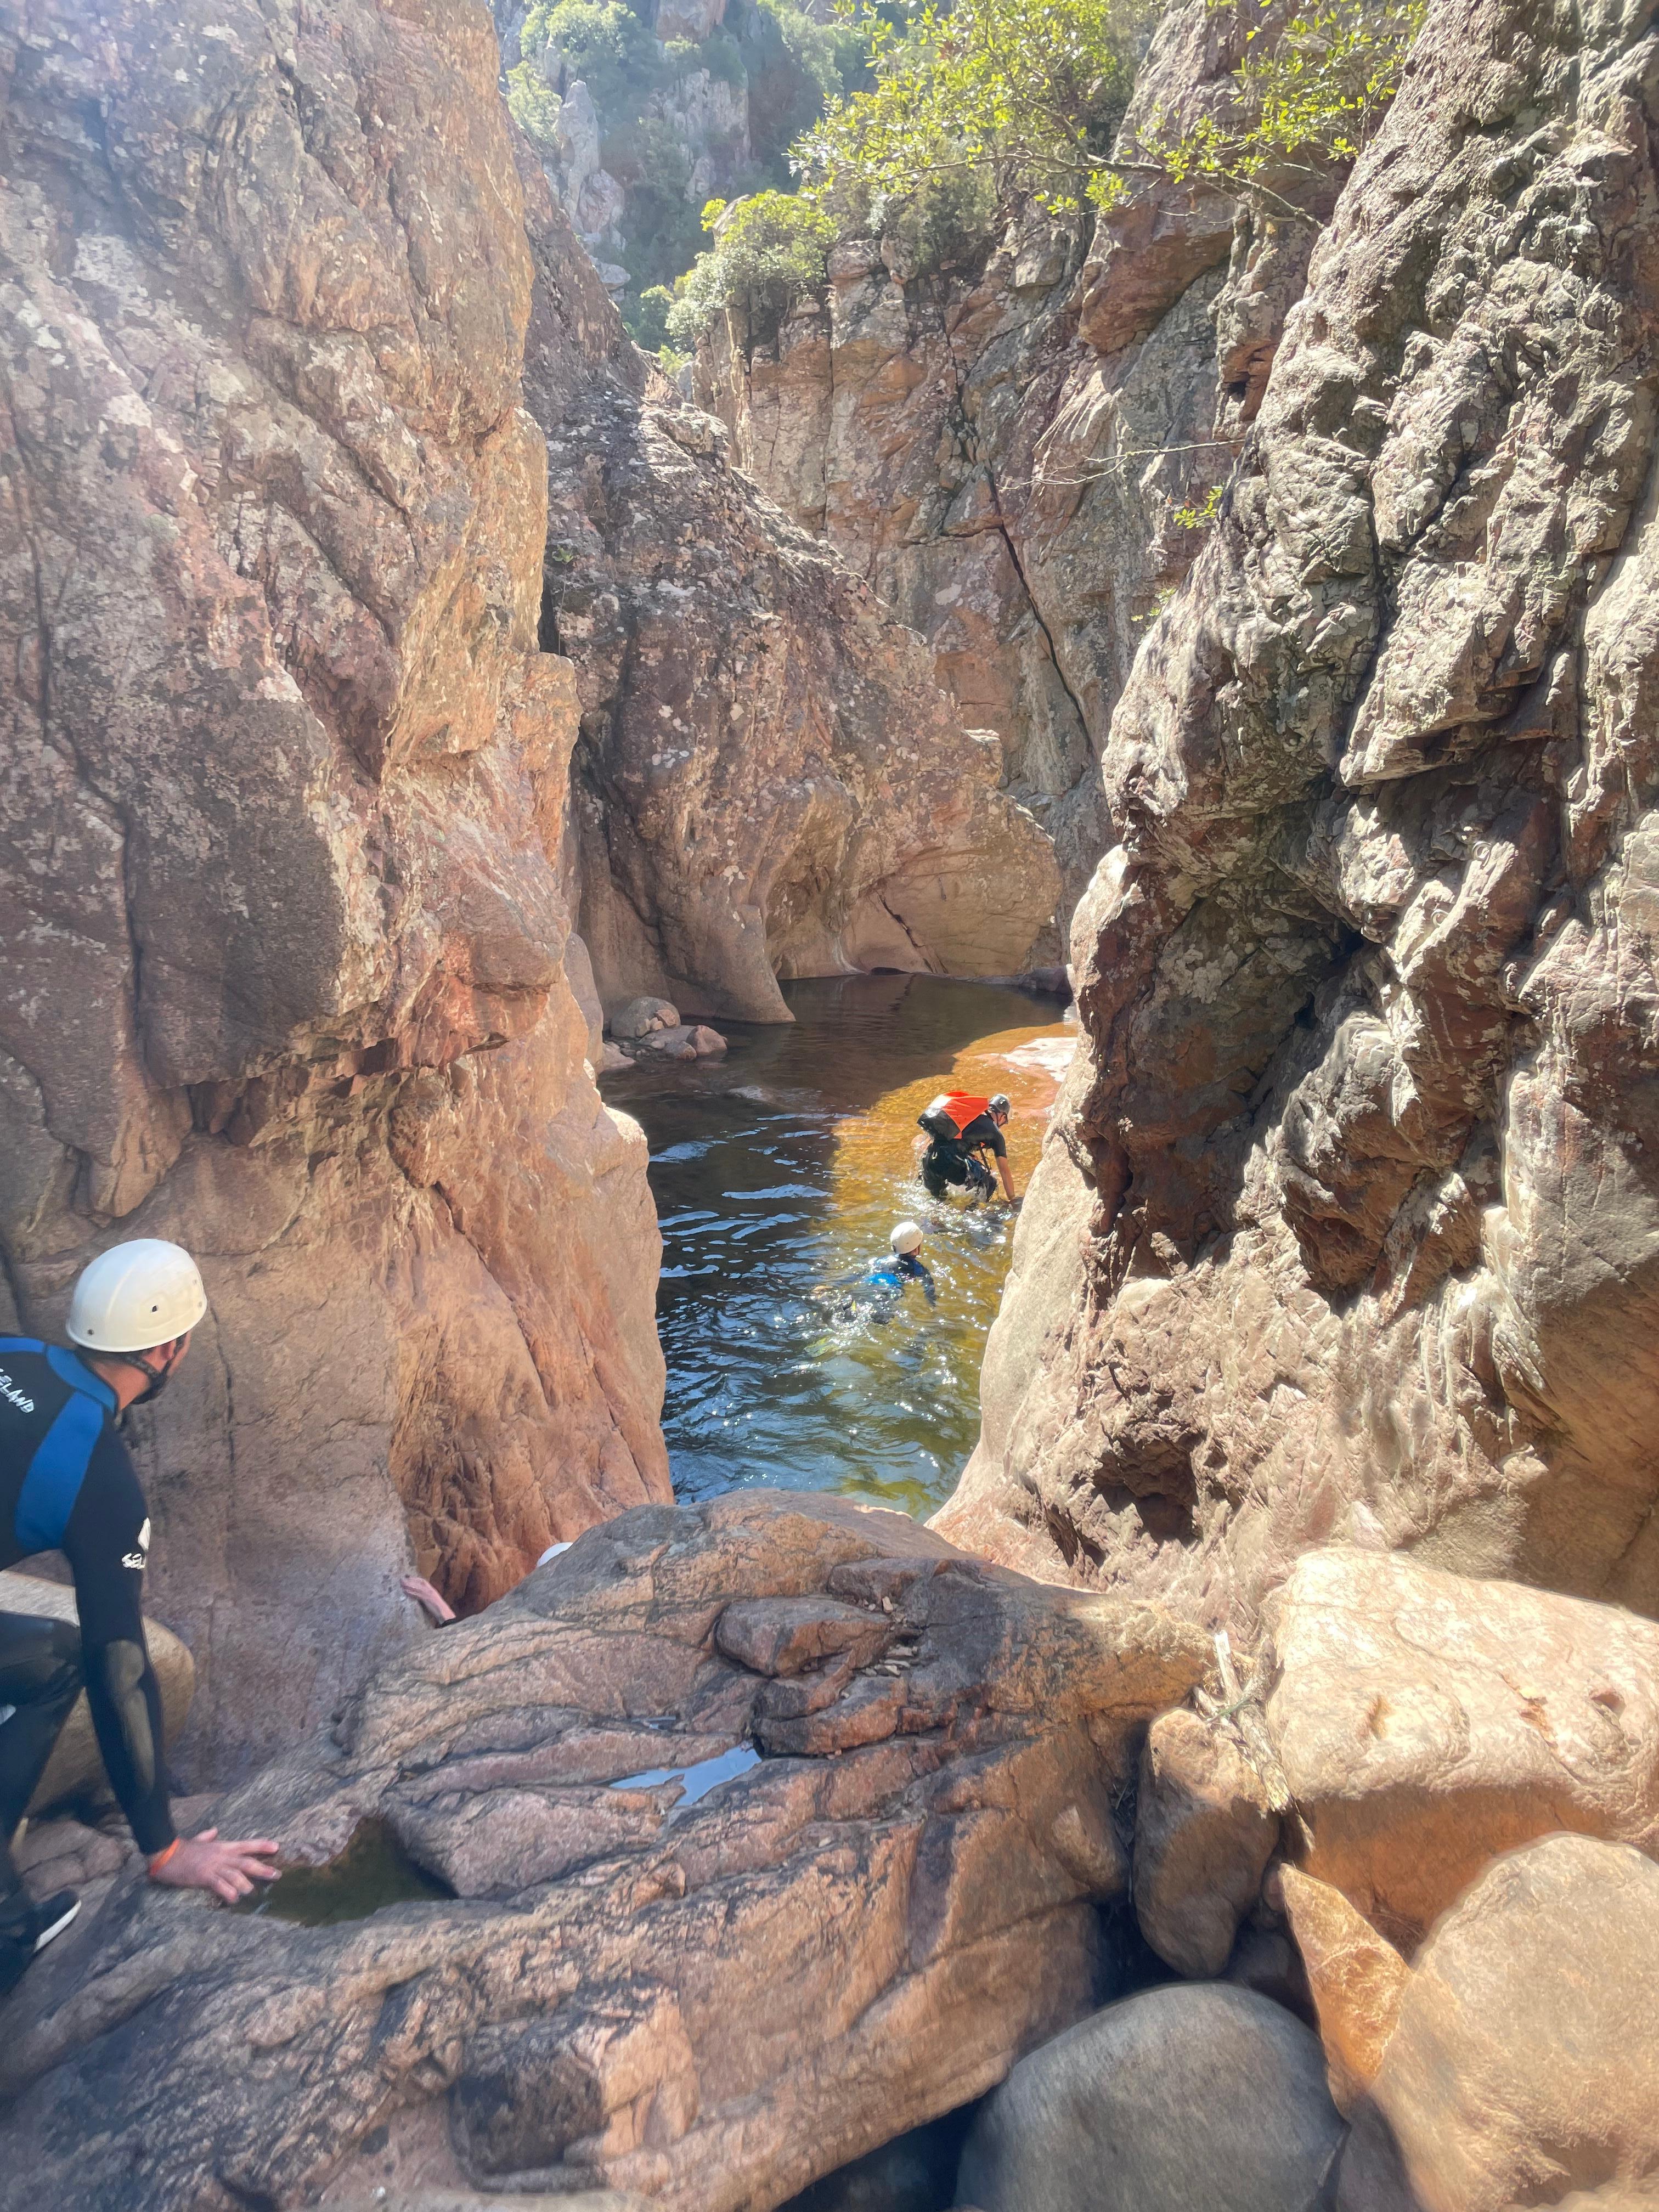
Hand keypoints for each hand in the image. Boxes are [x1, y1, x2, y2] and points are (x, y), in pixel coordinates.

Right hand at [149, 1829, 279, 1902]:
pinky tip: (234, 1899)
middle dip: (262, 1868)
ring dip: (246, 1884)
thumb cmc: (182, 1849)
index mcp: (222, 1846)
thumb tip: (214, 1830)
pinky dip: (228, 1892)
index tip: (277, 1847)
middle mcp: (221, 1855)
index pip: (246, 1845)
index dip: (262, 1846)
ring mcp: (213, 1866)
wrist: (167, 1853)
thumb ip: (208, 1836)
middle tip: (276, 1875)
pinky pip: (220, 1885)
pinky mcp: (204, 1876)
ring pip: (235, 1874)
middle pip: (246, 1862)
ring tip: (253, 1892)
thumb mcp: (198, 1840)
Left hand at [400, 1573, 455, 1623]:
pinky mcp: (426, 1598)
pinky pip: (417, 1594)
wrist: (443, 1612)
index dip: (414, 1579)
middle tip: (401, 1580)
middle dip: (410, 1580)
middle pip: (418, 1583)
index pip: (422, 1581)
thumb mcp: (432, 1599)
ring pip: (417, 1587)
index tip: (407, 1577)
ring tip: (401, 1584)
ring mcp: (428, 1593)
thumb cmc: (438, 1608)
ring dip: (409, 1585)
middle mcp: (430, 1589)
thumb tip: (418, 1594)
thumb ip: (426, 1596)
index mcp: (432, 1589)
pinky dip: (411, 1592)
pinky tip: (405, 1592)